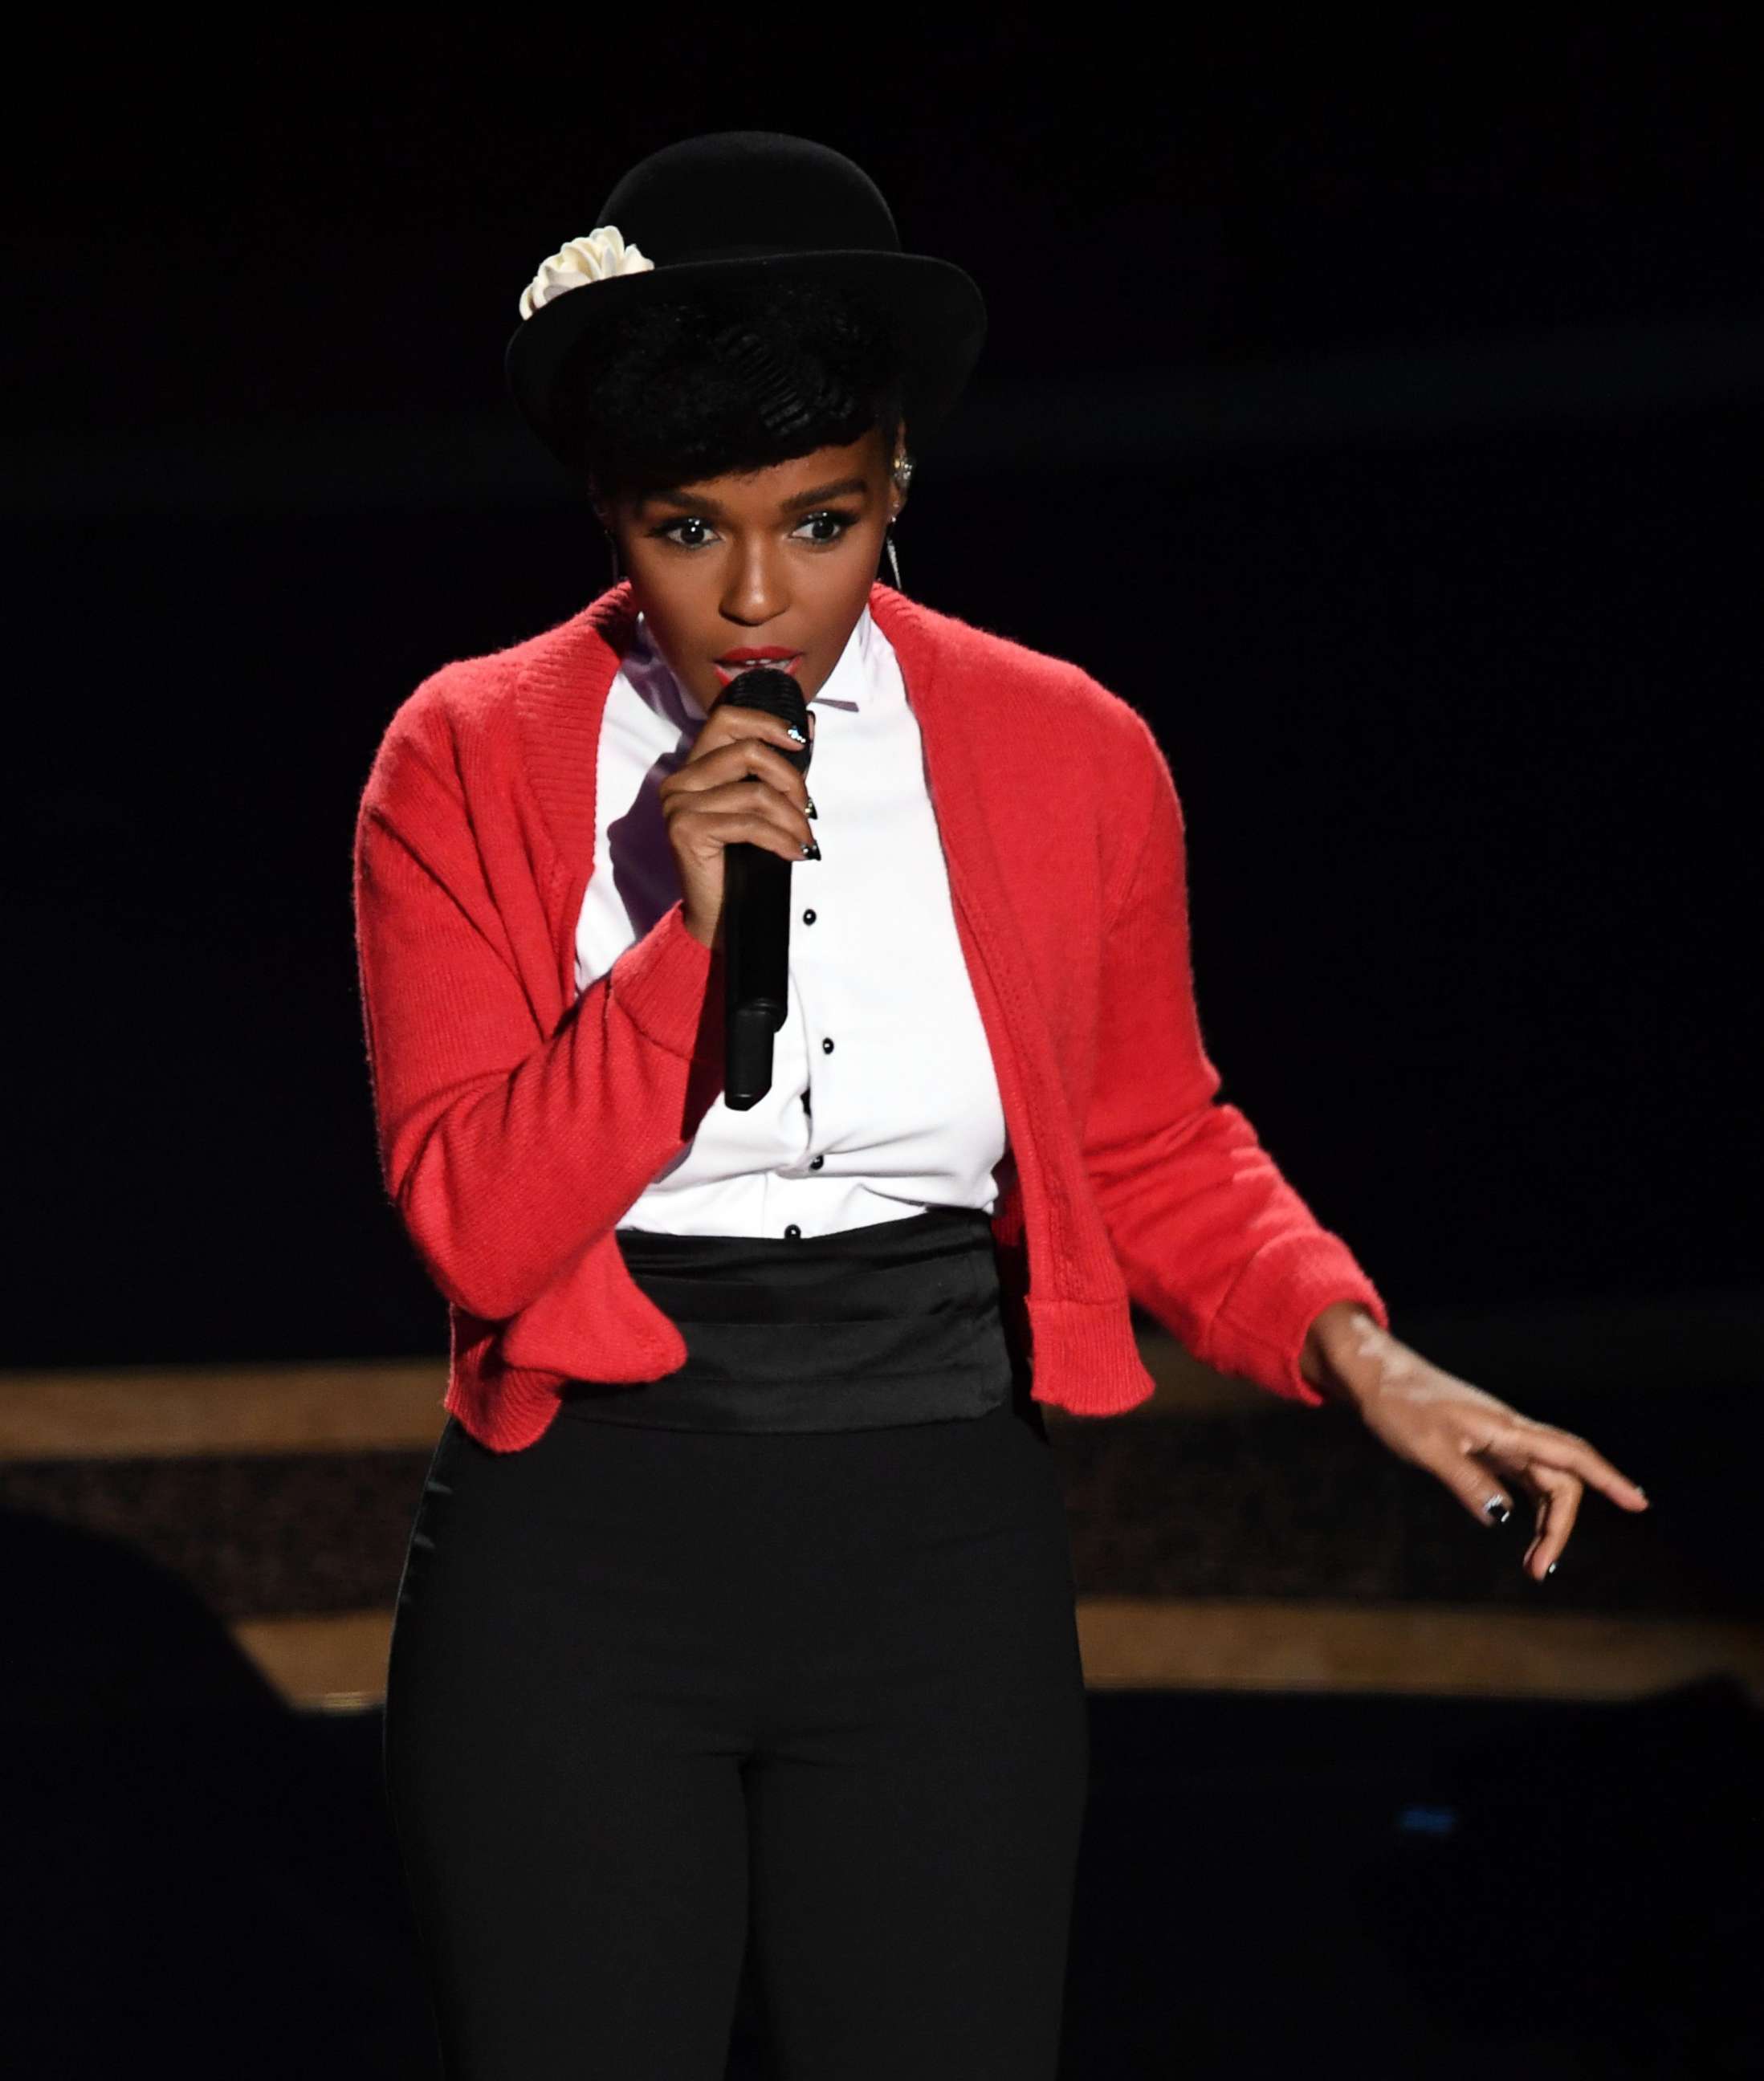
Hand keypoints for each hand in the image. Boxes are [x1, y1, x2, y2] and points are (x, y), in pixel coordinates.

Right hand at [660, 701, 817, 950]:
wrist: (721, 913)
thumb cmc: (742, 860)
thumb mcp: (760, 806)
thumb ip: (776, 767)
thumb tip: (807, 723)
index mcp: (694, 767)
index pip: (726, 719)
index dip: (766, 723)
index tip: (799, 743)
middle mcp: (679, 781)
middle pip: (746, 750)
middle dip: (789, 778)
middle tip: (807, 810)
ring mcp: (678, 804)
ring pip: (754, 792)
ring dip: (791, 818)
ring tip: (805, 839)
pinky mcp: (686, 830)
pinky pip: (749, 824)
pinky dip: (781, 839)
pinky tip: (797, 853)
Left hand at [1304, 1307, 1649, 1579]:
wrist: (1374, 1375)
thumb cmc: (1397, 1405)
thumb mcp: (1427, 1448)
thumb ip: (1467, 1481)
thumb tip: (1504, 1516)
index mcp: (1505, 1429)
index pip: (1570, 1456)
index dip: (1609, 1479)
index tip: (1639, 1503)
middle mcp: (1510, 1433)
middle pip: (1561, 1480)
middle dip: (1561, 1526)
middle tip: (1539, 1571)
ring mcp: (1498, 1440)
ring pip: (1544, 1483)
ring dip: (1546, 1523)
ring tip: (1533, 1566)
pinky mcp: (1483, 1446)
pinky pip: (1522, 1479)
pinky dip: (1530, 1507)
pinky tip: (1525, 1530)